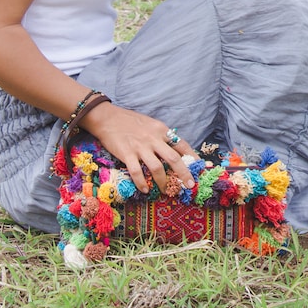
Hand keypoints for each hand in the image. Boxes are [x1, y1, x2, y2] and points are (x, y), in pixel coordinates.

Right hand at [82, 102, 197, 193]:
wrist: (108, 118)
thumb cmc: (130, 121)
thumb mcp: (151, 124)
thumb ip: (161, 136)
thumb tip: (173, 148)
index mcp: (161, 130)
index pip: (181, 144)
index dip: (191, 156)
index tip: (199, 166)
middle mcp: (154, 138)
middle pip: (173, 158)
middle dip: (183, 173)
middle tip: (190, 184)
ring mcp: (140, 147)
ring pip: (157, 167)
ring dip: (163, 181)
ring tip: (166, 190)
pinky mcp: (127, 154)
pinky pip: (136, 171)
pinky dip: (142, 182)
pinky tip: (145, 190)